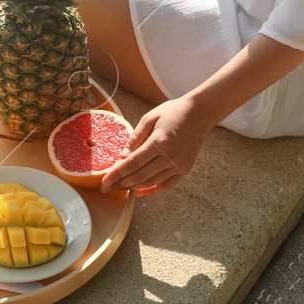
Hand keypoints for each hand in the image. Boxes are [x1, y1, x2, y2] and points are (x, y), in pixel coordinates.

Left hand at [99, 96, 213, 194]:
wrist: (199, 113)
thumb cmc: (172, 112)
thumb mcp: (149, 118)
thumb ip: (135, 139)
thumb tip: (122, 157)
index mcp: (159, 143)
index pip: (132, 163)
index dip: (117, 174)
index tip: (104, 182)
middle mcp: (170, 157)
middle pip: (140, 176)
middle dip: (121, 183)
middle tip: (107, 188)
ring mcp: (179, 165)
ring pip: (151, 182)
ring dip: (133, 187)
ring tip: (119, 188)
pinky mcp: (185, 169)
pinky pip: (166, 185)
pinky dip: (152, 190)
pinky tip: (139, 192)